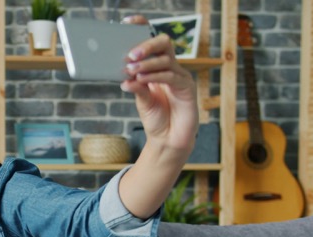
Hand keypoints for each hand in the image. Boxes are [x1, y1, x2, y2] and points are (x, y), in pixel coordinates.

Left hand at [120, 15, 198, 158]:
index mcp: (158, 67)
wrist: (168, 140)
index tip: (128, 21)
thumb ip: (136, 86)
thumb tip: (126, 75)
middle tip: (130, 54)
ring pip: (166, 59)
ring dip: (147, 62)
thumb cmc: (156, 118)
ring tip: (131, 68)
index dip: (143, 28)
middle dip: (146, 45)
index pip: (153, 42)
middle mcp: (170, 67)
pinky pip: (171, 76)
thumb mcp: (141, 100)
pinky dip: (155, 76)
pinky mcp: (187, 88)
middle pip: (163, 44)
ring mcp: (180, 76)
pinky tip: (142, 78)